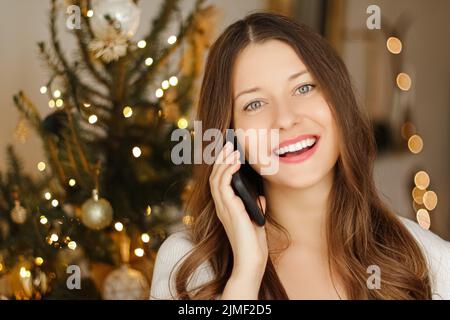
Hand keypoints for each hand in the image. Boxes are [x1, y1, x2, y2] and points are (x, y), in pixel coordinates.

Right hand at [209, 141, 267, 281]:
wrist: (252, 259)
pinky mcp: (229, 209)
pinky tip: (236, 162)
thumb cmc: (253, 242)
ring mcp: (223, 207)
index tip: (228, 150)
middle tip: (228, 143)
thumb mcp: (255, 218)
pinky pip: (224, 185)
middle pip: (215, 176)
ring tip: (232, 148)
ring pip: (217, 178)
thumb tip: (259, 195)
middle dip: (220, 158)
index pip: (219, 182)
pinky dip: (229, 171)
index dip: (221, 165)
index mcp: (225, 207)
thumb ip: (254, 206)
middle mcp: (221, 206)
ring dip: (224, 161)